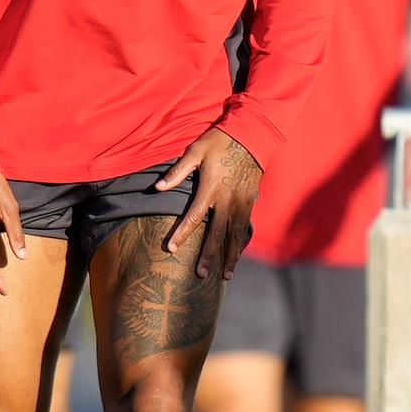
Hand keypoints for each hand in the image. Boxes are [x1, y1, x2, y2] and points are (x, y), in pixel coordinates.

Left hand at [161, 129, 265, 270]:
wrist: (253, 135)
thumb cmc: (220, 142)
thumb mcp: (196, 151)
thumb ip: (178, 171)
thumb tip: (157, 187)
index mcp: (211, 188)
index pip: (193, 217)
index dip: (181, 233)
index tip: (170, 248)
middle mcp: (228, 200)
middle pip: (217, 234)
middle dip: (209, 255)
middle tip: (200, 274)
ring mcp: (242, 202)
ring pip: (235, 236)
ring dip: (230, 257)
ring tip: (224, 276)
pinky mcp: (250, 202)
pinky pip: (244, 228)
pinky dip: (240, 244)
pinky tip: (236, 256)